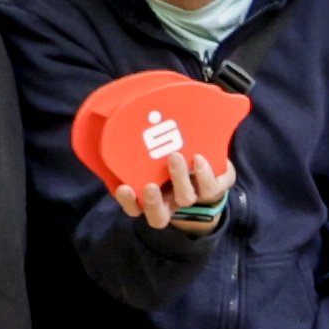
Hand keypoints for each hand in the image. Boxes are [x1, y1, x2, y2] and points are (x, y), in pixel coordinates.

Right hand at [112, 140, 236, 234]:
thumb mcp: (156, 144)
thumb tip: (115, 111)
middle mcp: (171, 201)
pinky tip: (199, 158)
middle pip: (158, 217)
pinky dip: (204, 174)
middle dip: (153, 203)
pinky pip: (209, 189)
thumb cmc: (176, 147)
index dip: (127, 202)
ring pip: (185, 198)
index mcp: (152, 194)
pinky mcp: (213, 188)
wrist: (213, 156)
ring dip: (179, 178)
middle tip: (150, 186)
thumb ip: (141, 138)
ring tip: (175, 155)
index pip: (134, 207)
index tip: (123, 188)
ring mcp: (192, 195)